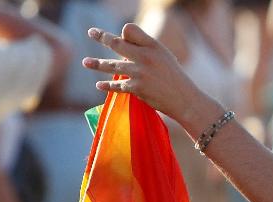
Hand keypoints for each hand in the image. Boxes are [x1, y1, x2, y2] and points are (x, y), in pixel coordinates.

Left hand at [83, 24, 222, 135]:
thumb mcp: (164, 57)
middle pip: (117, 43)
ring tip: (85, 62)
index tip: (120, 35)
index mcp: (153, 45)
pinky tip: (99, 85)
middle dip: (102, 37)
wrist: (186, 101)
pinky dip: (107, 86)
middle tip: (91, 32)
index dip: (124, 32)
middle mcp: (145, 56)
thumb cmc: (175, 79)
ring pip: (112, 65)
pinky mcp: (137, 88)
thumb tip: (123, 44)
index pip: (130, 30)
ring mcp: (140, 72)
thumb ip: (145, 49)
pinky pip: (117, 85)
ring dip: (97, 64)